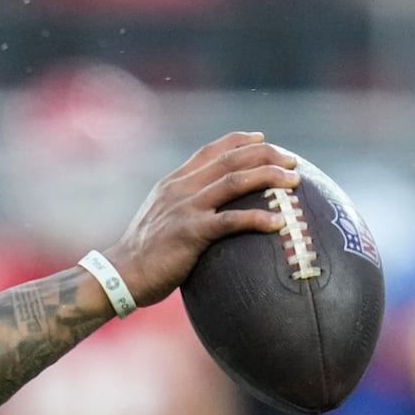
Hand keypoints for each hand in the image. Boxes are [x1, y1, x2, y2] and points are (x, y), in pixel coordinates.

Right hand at [102, 132, 298, 307]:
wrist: (119, 275)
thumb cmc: (143, 256)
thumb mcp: (159, 220)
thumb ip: (181, 208)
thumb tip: (209, 212)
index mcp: (173, 183)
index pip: (210, 151)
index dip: (240, 141)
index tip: (263, 140)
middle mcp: (180, 189)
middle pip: (230, 159)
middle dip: (266, 155)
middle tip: (292, 161)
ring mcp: (185, 208)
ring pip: (235, 181)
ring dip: (269, 177)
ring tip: (295, 182)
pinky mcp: (190, 232)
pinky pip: (231, 221)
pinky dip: (257, 218)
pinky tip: (279, 223)